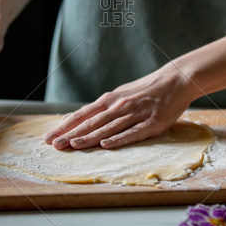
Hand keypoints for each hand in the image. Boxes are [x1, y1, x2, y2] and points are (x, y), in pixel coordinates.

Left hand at [44, 66, 196, 149]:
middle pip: (91, 122)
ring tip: (74, 146)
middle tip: (54, 145)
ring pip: (109, 128)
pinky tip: (106, 144)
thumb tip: (75, 118)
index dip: (65, 126)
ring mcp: (136, 114)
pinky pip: (133, 133)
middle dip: (71, 134)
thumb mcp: (120, 95)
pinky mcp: (152, 122)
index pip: (82, 115)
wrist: (176, 80)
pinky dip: (119, 139)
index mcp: (110, 100)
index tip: (49, 137)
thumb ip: (100, 109)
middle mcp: (119, 106)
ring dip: (90, 137)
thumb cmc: (146, 90)